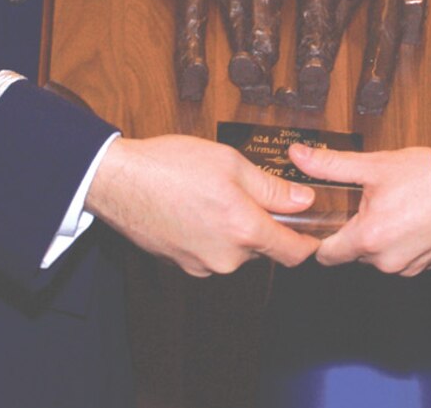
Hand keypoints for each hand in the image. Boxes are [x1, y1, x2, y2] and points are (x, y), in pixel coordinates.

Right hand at [87, 134, 318, 273]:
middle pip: (263, 249)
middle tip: (248, 192)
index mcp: (243, 231)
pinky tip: (197, 208)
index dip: (308, 243)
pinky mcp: (182, 265)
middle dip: (263, 224)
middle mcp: (225, 258)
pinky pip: (212, 252)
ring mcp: (201, 265)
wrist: (118, 182)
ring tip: (215, 196)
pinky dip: (213, 234)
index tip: (312, 232)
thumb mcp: (231, 164)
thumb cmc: (170, 166)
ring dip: (236, 228)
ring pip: (236, 250)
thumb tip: (304, 201)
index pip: (293, 254)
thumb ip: (272, 188)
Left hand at [292, 143, 430, 275]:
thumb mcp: (375, 165)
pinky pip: (401, 257)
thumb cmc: (429, 177)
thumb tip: (299, 156)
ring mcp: (407, 266)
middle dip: (357, 230)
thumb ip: (331, 165)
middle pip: (353, 252)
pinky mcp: (426, 266)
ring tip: (396, 207)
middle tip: (371, 202)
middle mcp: (385, 260)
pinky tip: (412, 219)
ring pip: (378, 255)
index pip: (326, 255)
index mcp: (366, 238)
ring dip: (381, 237)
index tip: (327, 221)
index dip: (323, 237)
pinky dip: (402, 242)